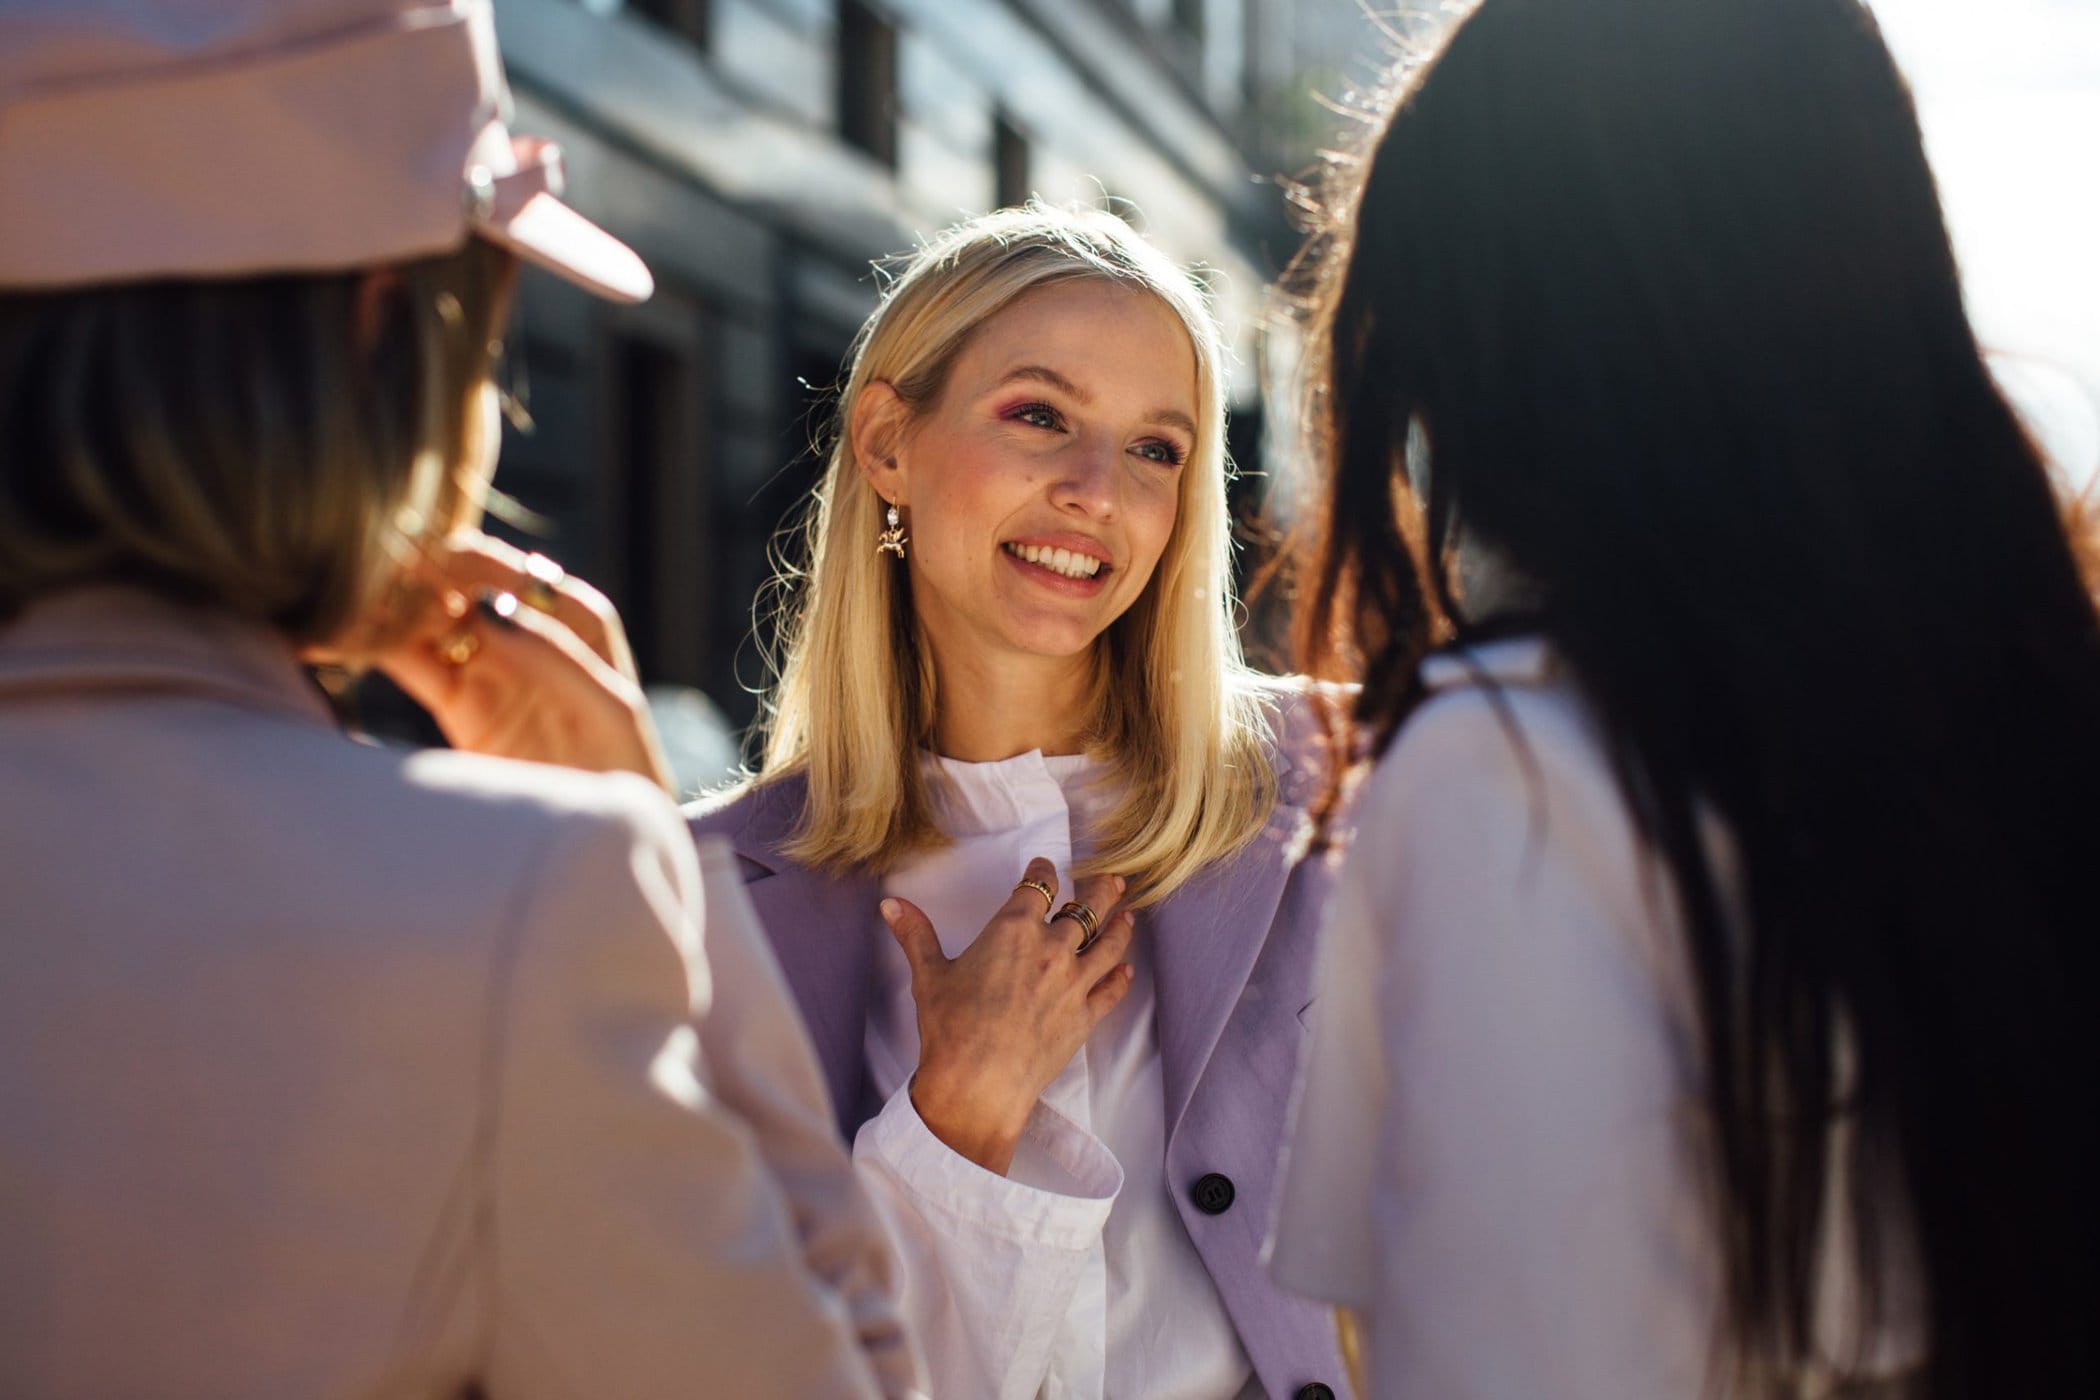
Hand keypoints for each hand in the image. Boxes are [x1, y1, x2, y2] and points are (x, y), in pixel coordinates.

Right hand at [370, 534, 675, 794]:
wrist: (604, 838)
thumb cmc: (626, 770)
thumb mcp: (610, 709)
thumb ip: (557, 659)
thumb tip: (491, 614)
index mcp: (579, 623)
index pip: (523, 577)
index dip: (481, 565)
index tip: (448, 568)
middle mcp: (530, 636)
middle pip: (464, 587)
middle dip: (425, 576)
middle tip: (380, 573)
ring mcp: (491, 670)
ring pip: (432, 620)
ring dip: (394, 604)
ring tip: (352, 596)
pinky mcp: (458, 706)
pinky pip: (413, 663)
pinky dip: (381, 644)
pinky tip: (347, 632)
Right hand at [881, 858, 1136, 1174]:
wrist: (977, 1084)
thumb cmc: (950, 1028)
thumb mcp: (929, 974)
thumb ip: (915, 934)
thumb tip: (891, 904)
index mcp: (1013, 931)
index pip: (1036, 887)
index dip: (1043, 872)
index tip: (1045, 867)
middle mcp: (1051, 949)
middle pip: (1085, 910)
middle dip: (1099, 892)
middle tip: (1111, 880)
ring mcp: (1073, 983)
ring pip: (1108, 945)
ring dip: (1121, 927)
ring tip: (1128, 915)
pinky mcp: (1084, 1017)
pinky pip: (1111, 991)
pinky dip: (1121, 979)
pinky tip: (1127, 971)